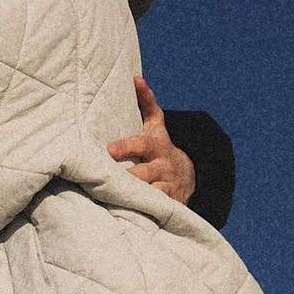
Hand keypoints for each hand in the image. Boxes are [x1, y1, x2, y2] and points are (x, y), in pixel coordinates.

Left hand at [107, 76, 194, 203]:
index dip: (127, 146)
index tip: (110, 150)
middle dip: (127, 177)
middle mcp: (164, 167)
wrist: (186, 177)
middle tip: (108, 179)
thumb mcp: (156, 127)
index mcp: (158, 146)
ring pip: (149, 194)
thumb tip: (135, 78)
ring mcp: (168, 188)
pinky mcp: (169, 207)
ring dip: (133, 197)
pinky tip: (124, 215)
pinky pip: (153, 211)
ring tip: (112, 199)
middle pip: (144, 173)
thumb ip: (146, 104)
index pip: (143, 144)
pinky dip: (141, 213)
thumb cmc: (159, 148)